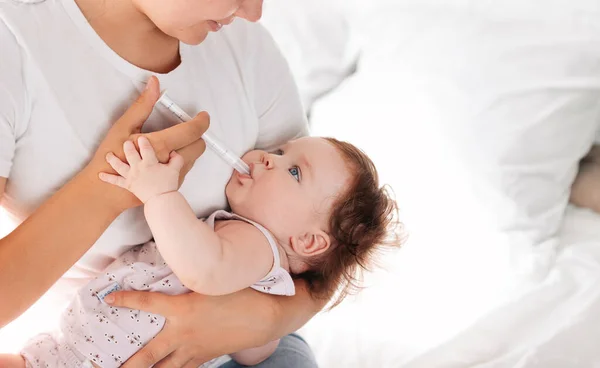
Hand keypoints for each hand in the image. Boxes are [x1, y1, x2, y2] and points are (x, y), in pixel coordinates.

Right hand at [84, 76, 209, 211]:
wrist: (106, 191)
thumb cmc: (112, 157)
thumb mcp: (123, 127)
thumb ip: (143, 105)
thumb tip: (155, 84)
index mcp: (160, 145)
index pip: (192, 132)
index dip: (201, 122)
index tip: (203, 116)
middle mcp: (170, 162)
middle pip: (199, 146)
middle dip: (195, 135)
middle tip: (185, 128)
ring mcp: (172, 176)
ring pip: (193, 158)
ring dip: (188, 147)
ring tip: (171, 142)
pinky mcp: (171, 185)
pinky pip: (184, 168)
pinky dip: (180, 159)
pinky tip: (164, 156)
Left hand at [99, 136, 183, 202]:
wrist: (161, 200)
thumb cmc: (168, 185)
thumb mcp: (176, 169)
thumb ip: (176, 159)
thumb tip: (173, 152)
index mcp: (149, 162)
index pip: (145, 148)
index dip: (143, 141)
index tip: (141, 138)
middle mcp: (138, 167)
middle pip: (130, 153)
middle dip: (127, 146)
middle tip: (126, 142)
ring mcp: (131, 176)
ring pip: (119, 165)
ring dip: (113, 159)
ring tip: (108, 155)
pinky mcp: (128, 185)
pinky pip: (116, 181)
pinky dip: (108, 178)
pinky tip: (100, 175)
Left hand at [104, 290, 275, 367]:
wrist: (263, 318)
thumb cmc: (240, 294)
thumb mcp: (213, 282)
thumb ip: (192, 280)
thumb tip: (177, 271)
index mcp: (183, 310)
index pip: (147, 303)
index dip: (126, 300)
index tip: (109, 298)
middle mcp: (182, 335)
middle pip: (147, 356)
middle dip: (126, 366)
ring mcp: (193, 350)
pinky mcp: (203, 358)